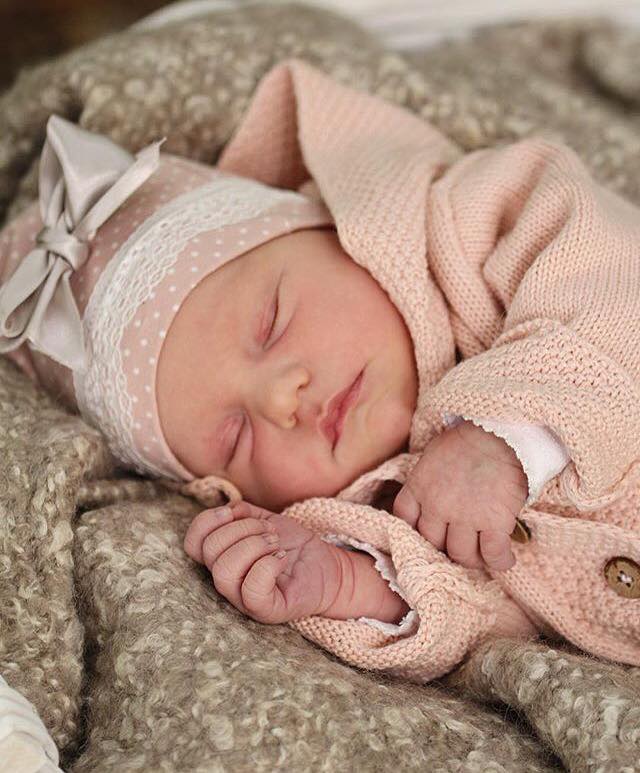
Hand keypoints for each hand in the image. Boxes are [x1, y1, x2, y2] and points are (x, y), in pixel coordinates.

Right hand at [183, 500, 342, 623]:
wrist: (327, 567)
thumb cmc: (293, 546)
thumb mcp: (264, 520)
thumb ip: (241, 513)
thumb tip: (227, 511)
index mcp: (221, 559)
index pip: (192, 544)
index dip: (207, 522)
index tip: (233, 512)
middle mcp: (227, 582)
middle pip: (210, 551)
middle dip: (243, 529)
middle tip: (269, 532)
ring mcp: (243, 600)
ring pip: (225, 570)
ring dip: (254, 545)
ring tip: (275, 544)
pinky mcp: (266, 611)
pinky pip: (252, 588)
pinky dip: (268, 564)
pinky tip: (281, 559)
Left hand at [393, 420, 527, 570]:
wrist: (499, 432)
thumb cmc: (468, 438)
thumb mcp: (433, 455)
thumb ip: (427, 479)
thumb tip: (434, 494)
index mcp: (419, 486)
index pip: (403, 519)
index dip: (414, 530)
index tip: (428, 532)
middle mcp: (437, 506)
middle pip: (432, 543)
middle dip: (444, 547)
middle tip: (459, 545)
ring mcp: (465, 517)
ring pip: (461, 554)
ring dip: (472, 558)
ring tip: (482, 555)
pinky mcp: (494, 523)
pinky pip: (493, 555)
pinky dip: (500, 561)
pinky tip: (504, 559)